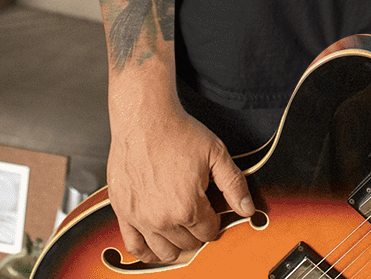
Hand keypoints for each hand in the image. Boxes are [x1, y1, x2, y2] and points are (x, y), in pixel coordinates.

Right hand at [105, 96, 253, 264]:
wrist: (144, 118)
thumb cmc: (177, 132)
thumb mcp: (216, 154)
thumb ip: (234, 184)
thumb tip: (247, 208)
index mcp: (188, 207)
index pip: (208, 232)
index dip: (214, 222)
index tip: (211, 212)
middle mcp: (163, 219)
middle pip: (188, 243)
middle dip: (196, 231)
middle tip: (196, 214)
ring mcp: (140, 217)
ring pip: (164, 251)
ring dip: (175, 245)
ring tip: (179, 230)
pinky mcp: (123, 211)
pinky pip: (133, 246)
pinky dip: (146, 252)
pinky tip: (153, 246)